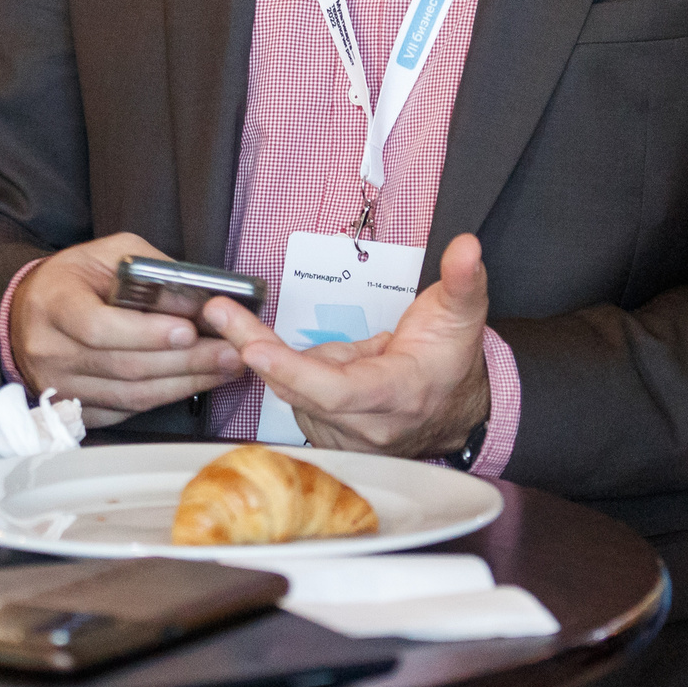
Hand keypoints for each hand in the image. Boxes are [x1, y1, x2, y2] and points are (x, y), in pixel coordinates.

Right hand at [8, 232, 248, 426]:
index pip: (97, 326)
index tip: (188, 330)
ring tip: (225, 367)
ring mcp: (59, 386)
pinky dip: (166, 398)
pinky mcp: (74, 409)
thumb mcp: (109, 253)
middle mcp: (50, 349)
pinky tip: (197, 383)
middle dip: (185, 360)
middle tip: (230, 351)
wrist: (29, 312)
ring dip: (185, 383)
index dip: (145, 333)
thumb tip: (198, 298)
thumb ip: (150, 270)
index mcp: (54, 303)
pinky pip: (126, 411)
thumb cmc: (75, 279)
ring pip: (129, 395)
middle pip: (123, 365)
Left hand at [204, 233, 490, 459]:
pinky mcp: (330, 438)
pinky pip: (294, 398)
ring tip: (340, 344)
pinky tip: (328, 361)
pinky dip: (296, 372)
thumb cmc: (451, 358)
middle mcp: (369, 428)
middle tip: (221, 311)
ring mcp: (347, 439)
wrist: (458, 406)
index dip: (292, 369)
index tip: (254, 346)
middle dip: (255, 347)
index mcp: (398, 395)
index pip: (336, 391)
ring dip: (288, 358)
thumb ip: (463, 279)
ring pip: (291, 392)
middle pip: (297, 390)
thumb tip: (466, 247)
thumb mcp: (463, 313)